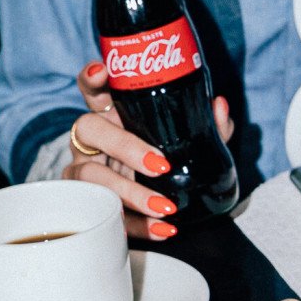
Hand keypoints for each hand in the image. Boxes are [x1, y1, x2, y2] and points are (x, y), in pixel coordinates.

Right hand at [62, 60, 233, 242]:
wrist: (147, 209)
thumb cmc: (159, 164)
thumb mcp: (183, 144)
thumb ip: (204, 126)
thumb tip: (219, 106)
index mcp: (110, 115)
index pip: (93, 89)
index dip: (92, 78)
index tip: (102, 71)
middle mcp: (90, 138)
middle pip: (88, 128)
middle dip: (124, 146)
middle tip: (161, 165)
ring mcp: (81, 169)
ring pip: (90, 175)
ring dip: (129, 192)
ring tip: (165, 207)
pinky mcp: (83, 204)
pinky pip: (101, 213)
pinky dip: (135, 224)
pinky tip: (160, 229)